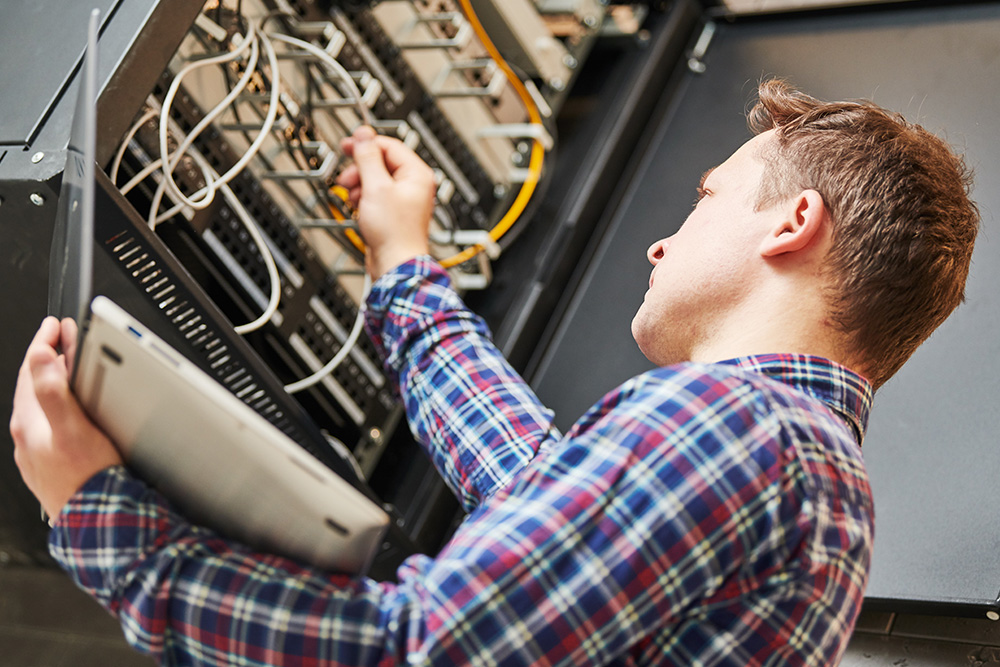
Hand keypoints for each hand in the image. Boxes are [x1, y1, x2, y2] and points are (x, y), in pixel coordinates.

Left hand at [10, 317, 122, 519]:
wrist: (97, 521)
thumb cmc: (89, 478)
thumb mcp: (73, 429)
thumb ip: (53, 391)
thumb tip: (40, 358)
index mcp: (29, 423)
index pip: (31, 370)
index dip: (43, 342)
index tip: (54, 324)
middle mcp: (27, 437)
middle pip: (33, 386)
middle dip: (47, 358)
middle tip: (62, 338)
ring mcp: (36, 452)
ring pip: (40, 407)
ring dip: (53, 384)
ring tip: (69, 369)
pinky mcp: (49, 465)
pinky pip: (50, 427)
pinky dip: (60, 409)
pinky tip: (74, 413)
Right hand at [337, 126, 435, 278]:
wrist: (394, 263)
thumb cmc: (394, 232)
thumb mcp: (376, 187)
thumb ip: (368, 157)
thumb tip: (364, 134)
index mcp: (417, 174)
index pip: (389, 146)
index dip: (366, 144)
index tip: (347, 145)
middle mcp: (413, 184)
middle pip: (381, 162)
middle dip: (360, 169)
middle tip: (347, 178)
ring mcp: (404, 198)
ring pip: (376, 179)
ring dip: (360, 184)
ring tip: (353, 196)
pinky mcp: (394, 212)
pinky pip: (376, 195)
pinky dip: (364, 198)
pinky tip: (359, 206)